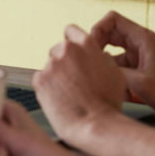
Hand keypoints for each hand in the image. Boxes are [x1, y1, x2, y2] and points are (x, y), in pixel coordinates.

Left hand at [33, 24, 127, 148]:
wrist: (95, 125)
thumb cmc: (107, 103)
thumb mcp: (114, 72)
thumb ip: (100, 57)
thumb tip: (94, 55)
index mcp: (86, 45)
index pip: (71, 30)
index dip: (71, 41)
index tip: (70, 50)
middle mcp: (66, 51)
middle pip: (58, 50)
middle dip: (63, 63)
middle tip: (72, 81)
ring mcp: (51, 65)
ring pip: (49, 67)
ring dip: (55, 77)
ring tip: (68, 95)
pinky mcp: (39, 80)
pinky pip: (40, 80)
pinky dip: (46, 88)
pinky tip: (59, 99)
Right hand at [89, 11, 154, 121]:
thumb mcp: (139, 83)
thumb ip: (114, 69)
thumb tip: (93, 64)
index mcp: (142, 38)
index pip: (112, 19)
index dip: (97, 29)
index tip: (91, 48)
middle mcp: (140, 42)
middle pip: (109, 33)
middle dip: (97, 46)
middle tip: (90, 63)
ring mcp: (139, 54)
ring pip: (112, 49)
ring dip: (105, 62)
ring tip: (101, 78)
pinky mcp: (139, 66)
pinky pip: (119, 63)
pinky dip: (113, 73)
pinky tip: (114, 88)